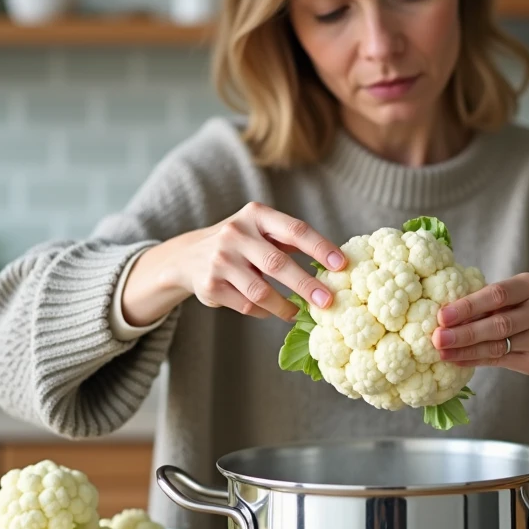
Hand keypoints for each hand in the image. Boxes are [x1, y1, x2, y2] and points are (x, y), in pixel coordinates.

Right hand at [122, 203, 344, 324]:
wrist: (187, 257)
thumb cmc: (241, 243)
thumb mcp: (261, 230)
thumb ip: (290, 240)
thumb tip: (334, 263)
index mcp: (256, 214)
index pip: (295, 229)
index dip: (320, 247)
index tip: (341, 265)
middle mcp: (235, 233)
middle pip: (277, 263)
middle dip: (306, 285)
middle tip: (328, 302)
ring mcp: (220, 260)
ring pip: (260, 292)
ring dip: (285, 307)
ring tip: (299, 314)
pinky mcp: (210, 285)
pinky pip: (247, 305)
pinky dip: (264, 311)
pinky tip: (270, 310)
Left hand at [431, 272, 528, 389]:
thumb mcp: (525, 293)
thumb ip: (494, 301)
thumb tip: (448, 312)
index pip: (497, 295)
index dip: (468, 305)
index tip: (442, 315)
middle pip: (497, 324)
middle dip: (463, 332)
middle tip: (436, 338)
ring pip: (497, 346)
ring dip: (465, 350)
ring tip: (440, 352)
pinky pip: (501, 361)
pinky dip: (476, 360)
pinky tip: (457, 359)